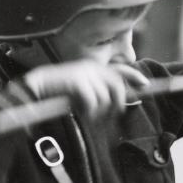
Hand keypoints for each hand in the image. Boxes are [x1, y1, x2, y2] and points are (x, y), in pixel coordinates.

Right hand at [24, 61, 148, 118]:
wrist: (36, 87)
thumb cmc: (58, 92)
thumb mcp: (81, 90)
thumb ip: (98, 91)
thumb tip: (117, 101)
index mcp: (93, 68)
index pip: (120, 70)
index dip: (134, 76)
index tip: (145, 85)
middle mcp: (91, 68)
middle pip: (118, 87)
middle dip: (117, 104)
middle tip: (110, 115)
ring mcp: (85, 74)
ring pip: (106, 98)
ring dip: (98, 111)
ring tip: (87, 114)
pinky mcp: (78, 82)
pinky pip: (94, 102)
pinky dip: (89, 111)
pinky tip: (80, 112)